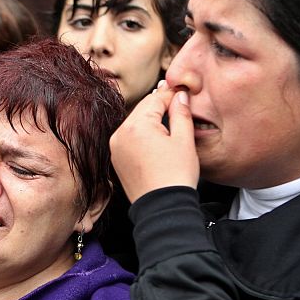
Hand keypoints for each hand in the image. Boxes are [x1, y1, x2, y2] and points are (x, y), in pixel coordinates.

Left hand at [110, 84, 198, 202]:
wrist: (162, 208)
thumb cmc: (176, 176)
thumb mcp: (184, 141)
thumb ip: (181, 113)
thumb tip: (180, 96)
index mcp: (136, 126)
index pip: (155, 99)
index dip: (171, 94)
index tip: (182, 91)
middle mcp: (120, 134)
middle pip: (143, 109)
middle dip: (160, 105)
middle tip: (177, 99)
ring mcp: (116, 147)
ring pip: (135, 123)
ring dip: (151, 119)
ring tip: (170, 118)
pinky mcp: (117, 159)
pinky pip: (130, 138)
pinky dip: (143, 134)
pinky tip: (157, 137)